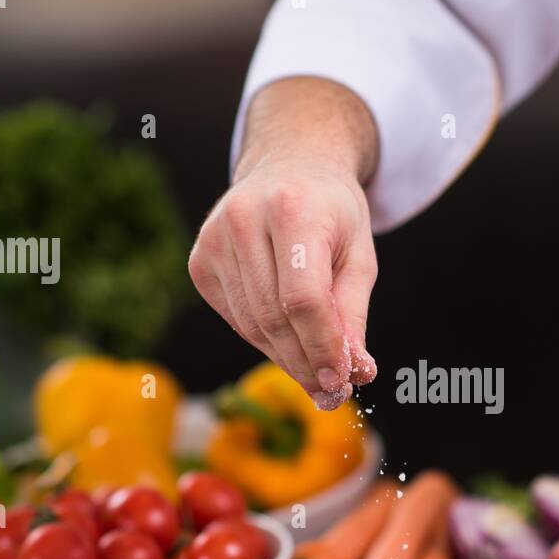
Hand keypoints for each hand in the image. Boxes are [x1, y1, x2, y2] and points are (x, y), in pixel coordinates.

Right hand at [188, 78, 379, 408]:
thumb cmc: (332, 214)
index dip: (322, 347)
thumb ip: (353, 315)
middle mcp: (244, 219)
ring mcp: (214, 239)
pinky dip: (265, 340)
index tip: (342, 382)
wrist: (288, 166)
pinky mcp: (199, 260)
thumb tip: (357, 373)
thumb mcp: (359, 256)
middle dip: (306, 363)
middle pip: (274, 318)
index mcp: (292, 209)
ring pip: (252, 326)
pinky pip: (236, 319)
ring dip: (287, 359)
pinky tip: (289, 341)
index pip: (303, 299)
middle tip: (333, 393)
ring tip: (318, 377)